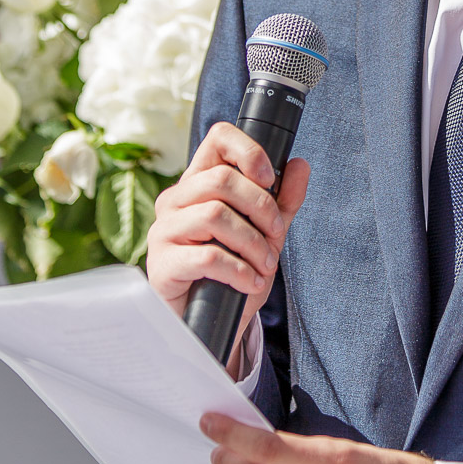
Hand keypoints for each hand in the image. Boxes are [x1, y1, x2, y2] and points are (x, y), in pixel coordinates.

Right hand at [147, 122, 309, 374]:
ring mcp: (164, 231)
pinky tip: (251, 282)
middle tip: (276, 235)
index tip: (269, 178)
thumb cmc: (230, 273)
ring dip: (252, 242)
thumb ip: (282, 201)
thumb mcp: (264, 234)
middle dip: (260, 207)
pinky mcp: (162, 264)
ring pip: (214, 215)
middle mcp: (175, 200)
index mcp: (198, 183)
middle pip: (220, 179)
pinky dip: (239, 270)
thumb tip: (300, 164)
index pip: (217, 139)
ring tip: (265, 265)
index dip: (248, 151)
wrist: (206, 324)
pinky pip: (207, 256)